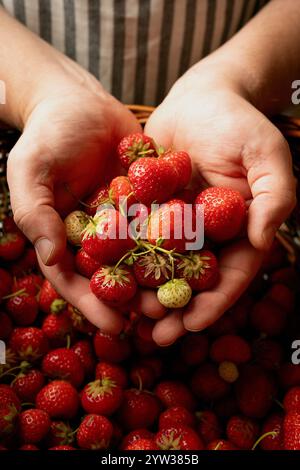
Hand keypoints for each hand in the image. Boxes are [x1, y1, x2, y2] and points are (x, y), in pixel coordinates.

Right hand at [7, 60, 164, 333]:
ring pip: (145, 257)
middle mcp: (98, 235)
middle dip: (135, 300)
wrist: (80, 101)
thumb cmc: (48, 136)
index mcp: (65, 237)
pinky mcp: (150, 200)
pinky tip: (199, 257)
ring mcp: (126, 219)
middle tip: (158, 318)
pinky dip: (179, 241)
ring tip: (182, 298)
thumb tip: (51, 260)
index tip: (114, 326)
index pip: (76, 280)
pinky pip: (164, 223)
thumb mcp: (31, 172)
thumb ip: (36, 215)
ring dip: (162, 279)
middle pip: (116, 276)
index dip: (93, 304)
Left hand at [144, 66, 295, 344]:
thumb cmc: (239, 122)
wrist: (200, 97)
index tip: (193, 324)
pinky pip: (135, 236)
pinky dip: (122, 257)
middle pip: (192, 280)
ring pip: (160, 266)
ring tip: (128, 314)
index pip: (230, 274)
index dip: (214, 303)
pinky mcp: (148, 209)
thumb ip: (275, 196)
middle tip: (154, 333)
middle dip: (175, 308)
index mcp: (239, 230)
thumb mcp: (266, 154)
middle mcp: (207, 233)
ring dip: (146, 292)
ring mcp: (176, 223)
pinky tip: (105, 276)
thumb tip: (265, 240)